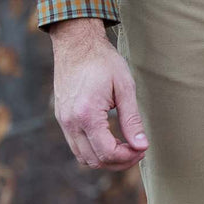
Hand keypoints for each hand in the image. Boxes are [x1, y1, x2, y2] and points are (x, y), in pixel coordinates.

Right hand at [49, 17, 148, 170]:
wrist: (76, 42)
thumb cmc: (102, 60)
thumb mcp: (124, 86)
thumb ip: (132, 119)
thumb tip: (141, 145)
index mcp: (87, 115)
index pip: (107, 152)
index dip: (128, 157)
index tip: (142, 149)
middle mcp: (71, 122)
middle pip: (94, 160)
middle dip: (118, 161)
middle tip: (137, 150)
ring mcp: (63, 121)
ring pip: (82, 157)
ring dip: (104, 158)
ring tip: (124, 147)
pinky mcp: (61, 117)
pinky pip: (75, 145)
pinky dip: (92, 149)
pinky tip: (108, 138)